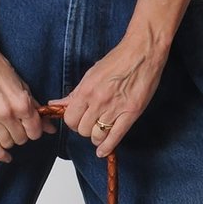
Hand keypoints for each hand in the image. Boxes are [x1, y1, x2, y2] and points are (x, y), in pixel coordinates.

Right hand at [0, 39, 56, 161]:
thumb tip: (49, 127)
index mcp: (21, 103)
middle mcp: (7, 113)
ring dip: (10, 140)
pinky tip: (5, 156)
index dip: (35, 131)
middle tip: (18, 126)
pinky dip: (0, 154)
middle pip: (21, 139)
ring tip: (8, 131)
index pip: (34, 131)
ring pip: (7, 143)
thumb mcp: (21, 86)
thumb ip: (35, 108)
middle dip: (22, 134)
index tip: (32, 129)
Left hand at [47, 33, 168, 156]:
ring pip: (97, 136)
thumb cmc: (118, 59)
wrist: (143, 51)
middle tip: (90, 124)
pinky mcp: (131, 113)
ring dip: (96, 138)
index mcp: (86, 91)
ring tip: (99, 133)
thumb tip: (58, 104)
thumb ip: (75, 93)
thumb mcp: (91, 74)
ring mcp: (115, 109)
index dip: (72, 122)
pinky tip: (102, 151)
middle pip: (82, 130)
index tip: (77, 121)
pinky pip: (115, 137)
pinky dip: (107, 147)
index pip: (70, 119)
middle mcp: (99, 102)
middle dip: (84, 129)